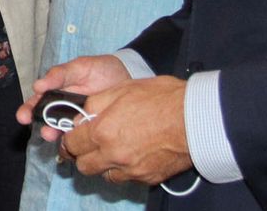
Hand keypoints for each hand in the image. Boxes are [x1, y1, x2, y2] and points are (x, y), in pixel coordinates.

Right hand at [17, 53, 130, 141]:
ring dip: (56, 135)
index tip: (23, 117)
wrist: (128, 76)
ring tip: (54, 135)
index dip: (29, 110)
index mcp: (56, 92)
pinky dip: (76, 140)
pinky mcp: (92, 128)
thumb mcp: (79, 67)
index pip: (38, 102)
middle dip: (42, 127)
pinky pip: (81, 137)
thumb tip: (37, 86)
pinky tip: (75, 140)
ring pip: (62, 130)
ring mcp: (77, 120)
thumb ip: (60, 75)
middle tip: (43, 131)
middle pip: (47, 120)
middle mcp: (63, 108)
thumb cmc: (100, 69)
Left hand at [62, 75, 192, 185]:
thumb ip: (95, 104)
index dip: (70, 138)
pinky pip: (128, 178)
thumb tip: (82, 117)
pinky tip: (133, 154)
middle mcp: (114, 155)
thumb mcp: (122, 89)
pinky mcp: (149, 178)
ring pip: (105, 175)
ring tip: (114, 148)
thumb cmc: (162, 99)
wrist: (196, 118)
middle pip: (84, 166)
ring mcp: (132, 170)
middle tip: (90, 143)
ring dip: (104, 164)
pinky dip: (125, 169)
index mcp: (103, 132)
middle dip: (83, 155)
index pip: (72, 144)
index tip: (73, 135)